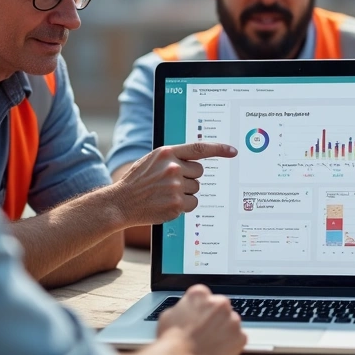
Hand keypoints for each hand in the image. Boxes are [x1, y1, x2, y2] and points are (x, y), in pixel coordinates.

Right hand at [112, 142, 236, 226]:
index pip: (199, 148)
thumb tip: (196, 159)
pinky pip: (193, 203)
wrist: (121, 202)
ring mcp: (175, 187)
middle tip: (171, 183)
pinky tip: (167, 204)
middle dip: (189, 177)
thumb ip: (173, 157)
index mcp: (167, 153)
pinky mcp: (177, 204)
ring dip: (185, 193)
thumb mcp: (152, 160)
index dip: (219, 149)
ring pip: (196, 188)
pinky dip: (184, 206)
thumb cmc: (137, 181)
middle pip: (199, 172)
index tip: (233, 151)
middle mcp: (173, 168)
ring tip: (165, 194)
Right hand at [156, 285, 246, 354]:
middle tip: (205, 332)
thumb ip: (184, 307)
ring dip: (224, 330)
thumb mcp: (169, 314)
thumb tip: (187, 310)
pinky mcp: (241, 337)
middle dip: (215, 318)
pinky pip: (238, 338)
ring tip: (210, 343)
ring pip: (231, 322)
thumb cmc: (171, 339)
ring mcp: (233, 320)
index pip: (205, 296)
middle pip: (221, 307)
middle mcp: (220, 303)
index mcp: (201, 293)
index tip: (199, 317)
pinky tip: (217, 350)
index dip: (201, 309)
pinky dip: (231, 344)